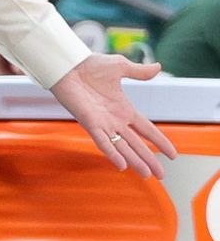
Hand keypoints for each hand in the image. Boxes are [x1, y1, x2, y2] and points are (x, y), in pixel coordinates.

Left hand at [48, 54, 176, 177]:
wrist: (67, 65)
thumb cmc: (89, 65)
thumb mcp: (119, 67)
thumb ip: (138, 72)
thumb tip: (158, 67)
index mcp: (124, 109)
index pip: (147, 129)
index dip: (159, 141)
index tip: (173, 155)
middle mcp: (115, 120)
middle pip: (137, 144)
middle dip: (149, 159)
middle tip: (161, 175)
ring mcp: (103, 123)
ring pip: (122, 147)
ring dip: (135, 161)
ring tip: (147, 175)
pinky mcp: (89, 123)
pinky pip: (103, 141)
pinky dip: (112, 153)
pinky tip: (122, 165)